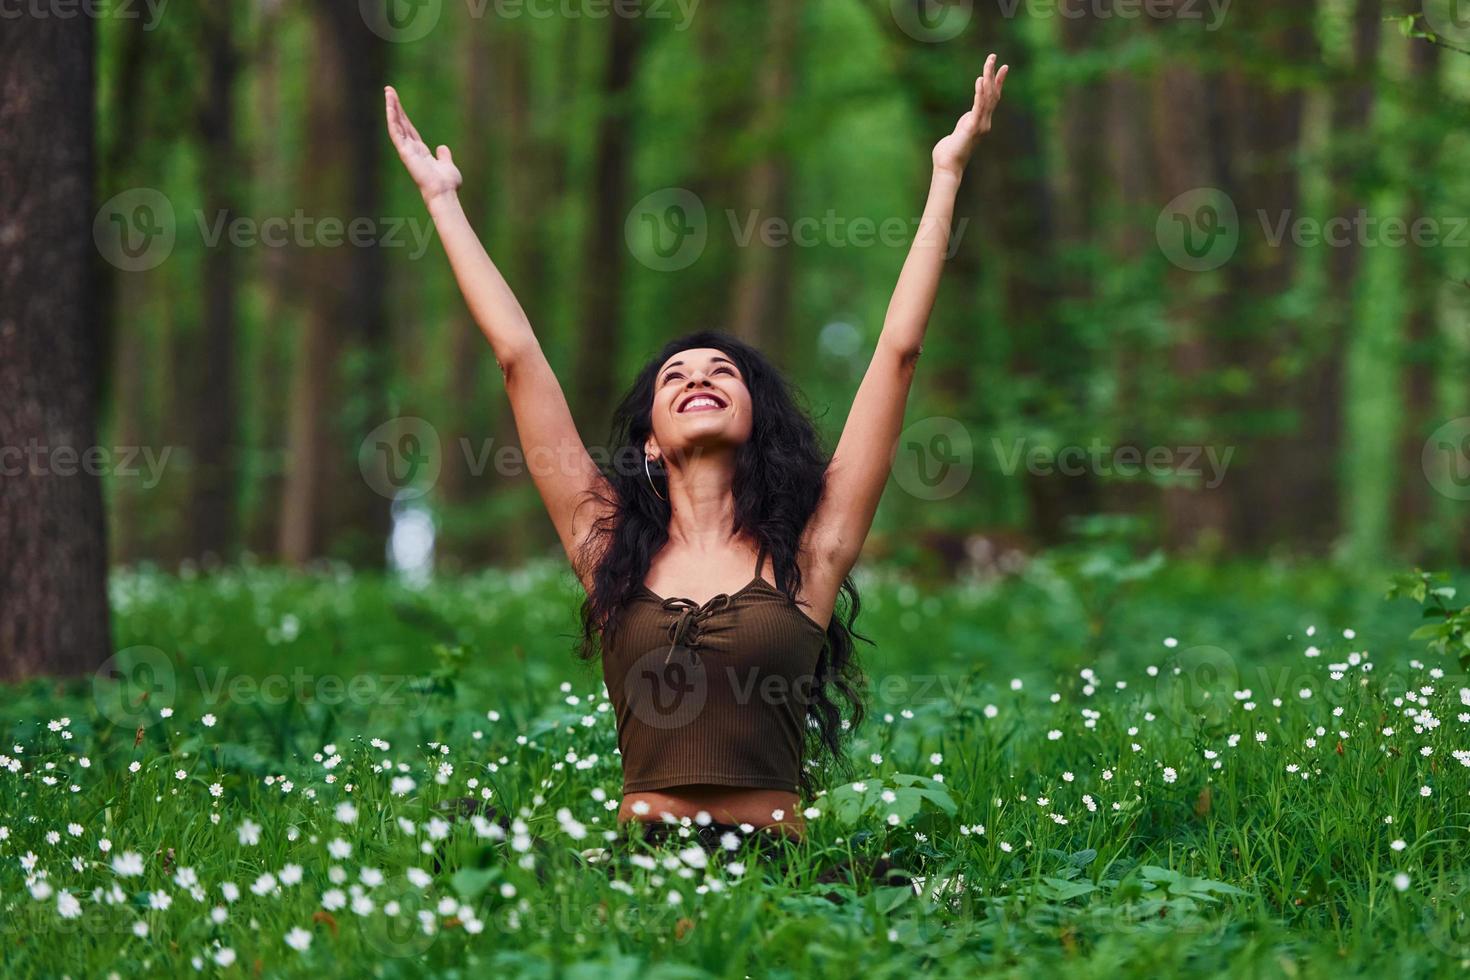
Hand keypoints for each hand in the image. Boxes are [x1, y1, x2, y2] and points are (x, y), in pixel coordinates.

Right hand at [385, 85, 462, 203]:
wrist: (445, 193)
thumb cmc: (447, 184)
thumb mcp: (448, 165)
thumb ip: (444, 156)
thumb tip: (442, 147)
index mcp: (420, 152)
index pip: (409, 129)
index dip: (404, 116)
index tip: (398, 103)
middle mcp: (411, 150)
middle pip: (401, 123)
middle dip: (395, 107)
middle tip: (389, 90)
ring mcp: (407, 150)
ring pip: (396, 125)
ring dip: (392, 108)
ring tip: (388, 92)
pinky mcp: (405, 152)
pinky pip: (396, 132)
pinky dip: (392, 119)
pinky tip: (390, 106)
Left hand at [931, 53, 1007, 179]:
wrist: (947, 166)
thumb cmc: (947, 154)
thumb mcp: (957, 136)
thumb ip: (962, 128)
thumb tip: (960, 129)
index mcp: (980, 122)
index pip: (992, 99)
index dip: (998, 83)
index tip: (1003, 68)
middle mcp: (984, 122)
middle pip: (992, 93)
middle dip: (994, 74)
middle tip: (993, 56)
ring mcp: (980, 124)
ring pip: (988, 96)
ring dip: (988, 77)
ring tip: (989, 61)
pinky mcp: (972, 127)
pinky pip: (978, 106)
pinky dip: (980, 92)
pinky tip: (980, 79)